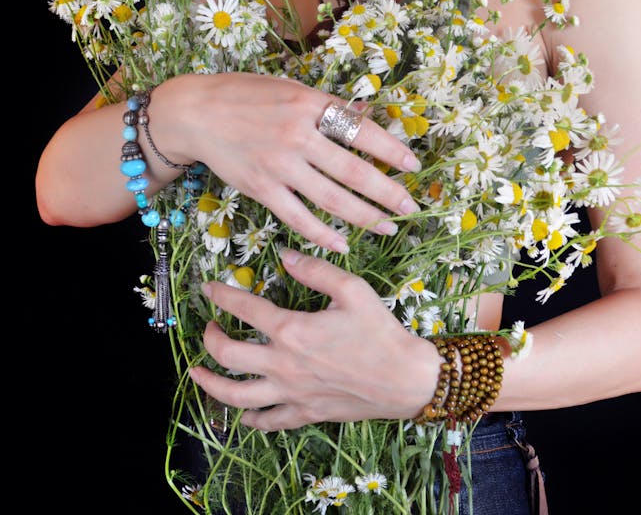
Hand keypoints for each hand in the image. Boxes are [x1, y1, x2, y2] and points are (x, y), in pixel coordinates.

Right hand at [164, 72, 420, 252]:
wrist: (196, 112)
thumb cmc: (245, 95)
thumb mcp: (290, 88)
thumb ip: (327, 105)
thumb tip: (367, 115)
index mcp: (310, 104)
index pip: (362, 131)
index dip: (392, 151)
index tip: (413, 165)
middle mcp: (298, 135)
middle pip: (354, 172)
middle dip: (388, 192)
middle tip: (410, 206)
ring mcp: (280, 164)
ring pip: (332, 199)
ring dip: (365, 217)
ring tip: (388, 226)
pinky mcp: (261, 188)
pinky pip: (299, 218)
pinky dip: (323, 234)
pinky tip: (342, 243)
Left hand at [188, 250, 440, 430]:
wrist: (405, 379)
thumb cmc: (380, 331)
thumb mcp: (352, 289)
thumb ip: (315, 270)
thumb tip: (284, 255)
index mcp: (292, 329)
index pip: (245, 308)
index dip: (222, 295)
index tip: (208, 288)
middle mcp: (283, 364)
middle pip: (228, 355)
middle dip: (210, 339)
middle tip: (208, 327)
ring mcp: (291, 393)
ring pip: (236, 395)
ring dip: (210, 384)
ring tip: (197, 373)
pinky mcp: (305, 414)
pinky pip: (268, 421)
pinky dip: (249, 420)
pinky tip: (241, 415)